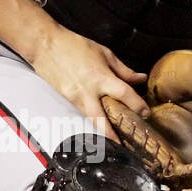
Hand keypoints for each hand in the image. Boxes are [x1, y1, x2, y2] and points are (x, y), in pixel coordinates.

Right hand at [30, 28, 149, 141]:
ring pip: (90, 120)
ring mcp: (74, 97)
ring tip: (112, 138)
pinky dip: (91, 118)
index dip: (137, 105)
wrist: (46, 45)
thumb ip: (124, 70)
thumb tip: (140, 78)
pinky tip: (98, 121)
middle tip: (122, 145)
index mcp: (100, 77)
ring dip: (101, 130)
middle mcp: (87, 91)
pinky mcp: (66, 100)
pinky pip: (82, 113)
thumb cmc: (74, 46)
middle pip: (101, 119)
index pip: (124, 94)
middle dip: (111, 135)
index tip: (145, 113)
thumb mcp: (105, 53)